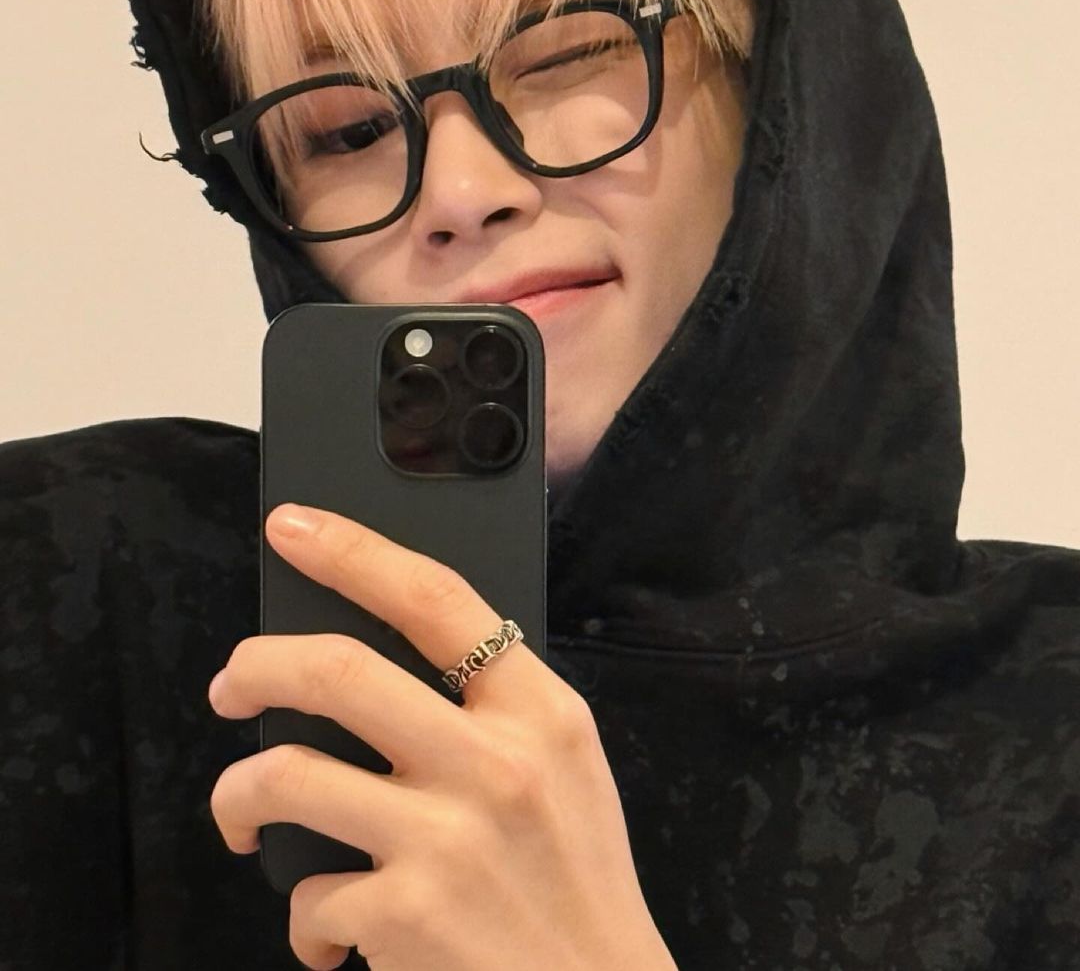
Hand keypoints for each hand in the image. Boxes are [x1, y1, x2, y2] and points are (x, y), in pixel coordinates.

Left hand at [207, 503, 677, 970]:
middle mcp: (496, 763)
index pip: (437, 598)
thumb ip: (495, 705)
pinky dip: (302, 916)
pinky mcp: (405, 919)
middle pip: (339, 671)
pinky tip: (326, 934)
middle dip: (257, 665)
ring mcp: (447, 840)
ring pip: (290, 774)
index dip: (354, 551)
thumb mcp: (566, 765)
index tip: (293, 525)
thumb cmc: (575, 879)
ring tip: (242, 811)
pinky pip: (308, 895)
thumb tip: (384, 653)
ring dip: (240, 792)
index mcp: (542, 710)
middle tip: (229, 684)